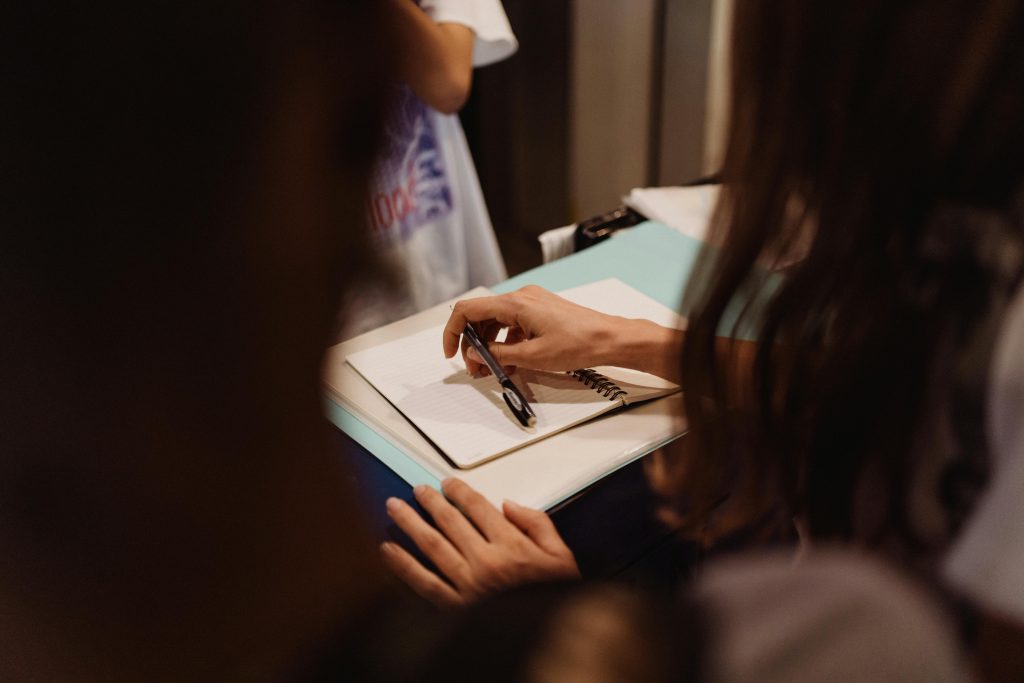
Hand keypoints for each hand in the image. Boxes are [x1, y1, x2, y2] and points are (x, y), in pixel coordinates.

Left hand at [380, 479, 579, 606]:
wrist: (550, 638)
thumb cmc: (553, 596)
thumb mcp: (560, 555)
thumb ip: (537, 523)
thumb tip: (508, 505)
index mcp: (511, 547)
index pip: (478, 507)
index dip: (459, 491)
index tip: (447, 484)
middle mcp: (487, 563)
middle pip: (450, 521)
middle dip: (430, 502)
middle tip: (417, 490)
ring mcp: (469, 585)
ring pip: (431, 545)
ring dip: (410, 522)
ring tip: (395, 508)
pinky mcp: (456, 607)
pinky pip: (423, 581)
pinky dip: (403, 564)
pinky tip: (388, 549)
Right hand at [443, 285, 627, 375]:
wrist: (610, 339)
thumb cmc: (579, 343)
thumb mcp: (532, 356)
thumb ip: (498, 355)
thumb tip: (475, 355)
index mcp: (515, 303)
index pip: (468, 310)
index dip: (453, 331)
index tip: (451, 352)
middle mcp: (521, 297)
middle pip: (481, 317)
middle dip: (473, 344)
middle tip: (475, 369)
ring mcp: (531, 303)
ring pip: (496, 322)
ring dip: (490, 346)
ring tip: (492, 370)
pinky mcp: (540, 311)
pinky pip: (513, 325)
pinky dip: (506, 343)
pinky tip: (510, 363)